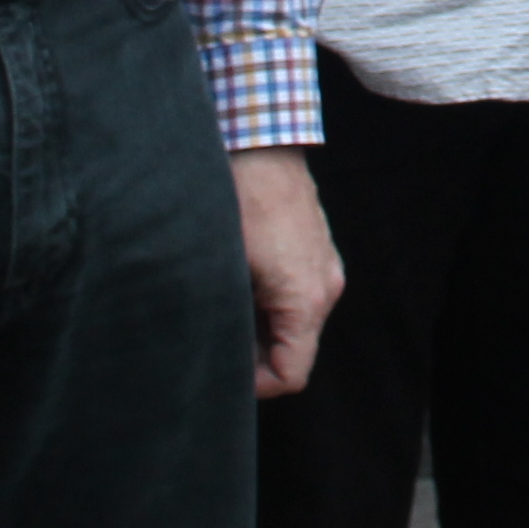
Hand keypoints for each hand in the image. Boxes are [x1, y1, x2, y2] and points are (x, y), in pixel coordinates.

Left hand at [233, 147, 342, 399]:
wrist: (260, 141)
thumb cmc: (237, 200)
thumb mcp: (221, 267)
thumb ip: (221, 317)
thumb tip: (202, 350)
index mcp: (307, 299)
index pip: (290, 376)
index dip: (251, 386)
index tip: (216, 369)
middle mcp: (326, 288)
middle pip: (292, 351)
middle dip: (251, 355)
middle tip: (208, 337)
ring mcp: (325, 266)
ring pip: (292, 324)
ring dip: (257, 326)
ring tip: (217, 304)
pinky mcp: (316, 250)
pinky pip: (295, 296)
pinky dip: (266, 302)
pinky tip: (235, 279)